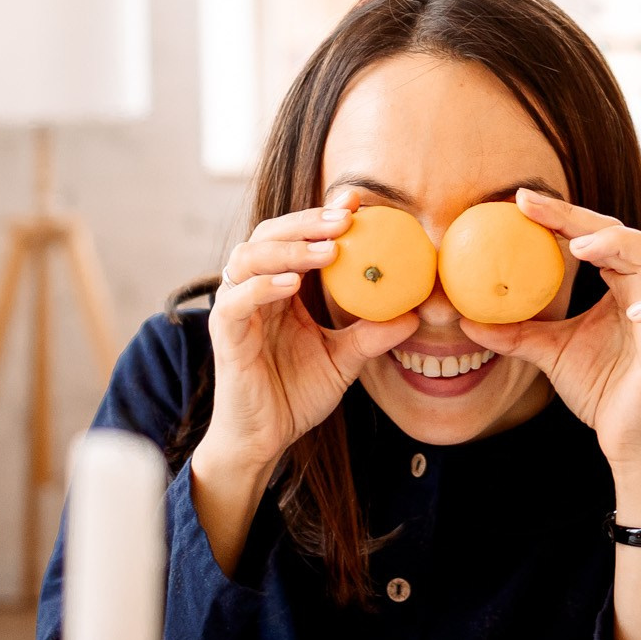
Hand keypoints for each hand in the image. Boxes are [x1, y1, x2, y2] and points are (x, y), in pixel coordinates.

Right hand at [192, 194, 417, 506]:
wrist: (265, 438)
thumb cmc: (296, 395)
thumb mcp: (344, 360)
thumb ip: (373, 334)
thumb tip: (417, 314)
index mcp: (280, 288)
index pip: (296, 237)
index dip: (321, 214)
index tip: (358, 201)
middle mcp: (254, 290)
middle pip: (270, 234)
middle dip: (307, 220)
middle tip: (347, 218)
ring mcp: (235, 308)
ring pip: (249, 256)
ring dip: (289, 248)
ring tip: (328, 248)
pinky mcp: (223, 333)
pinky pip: (238, 300)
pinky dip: (263, 286)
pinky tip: (293, 285)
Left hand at [457, 188, 640, 467]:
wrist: (628, 437)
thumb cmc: (601, 387)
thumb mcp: (550, 352)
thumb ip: (515, 332)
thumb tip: (463, 320)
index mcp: (621, 283)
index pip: (594, 235)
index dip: (561, 216)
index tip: (520, 200)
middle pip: (625, 235)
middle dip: (582, 218)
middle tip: (538, 209)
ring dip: (623, 247)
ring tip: (583, 248)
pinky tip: (637, 306)